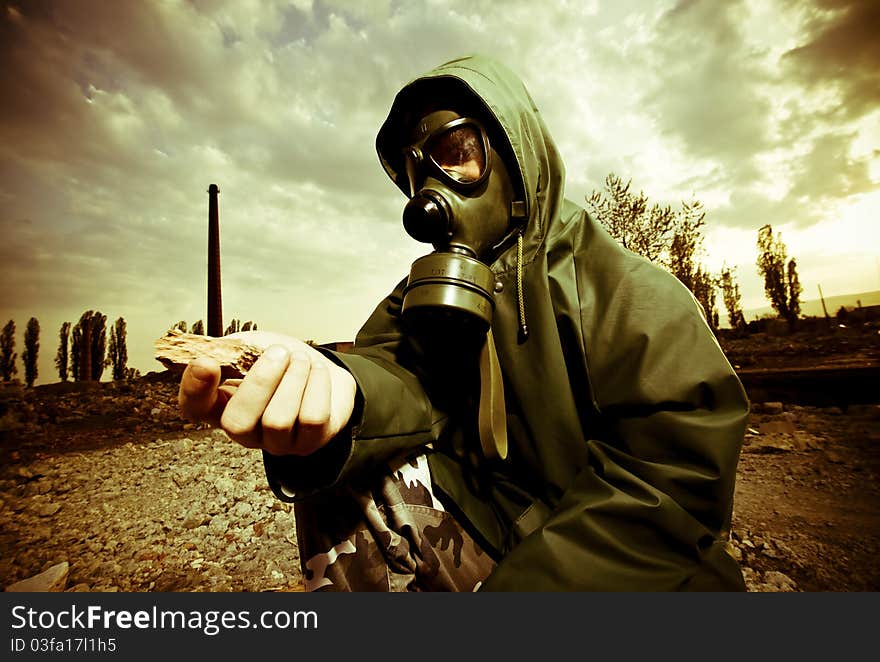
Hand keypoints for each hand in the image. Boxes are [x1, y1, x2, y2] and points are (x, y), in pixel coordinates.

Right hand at [177, 331, 356, 455]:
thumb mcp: (253, 346)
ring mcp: (276, 442)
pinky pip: (312, 419)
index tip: (206, 362)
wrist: (323, 369)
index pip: (194, 408)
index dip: (194, 389)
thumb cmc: (283, 361)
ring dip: (294, 379)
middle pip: (238, 423)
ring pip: (278, 421)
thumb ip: (233, 349)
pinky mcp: (309, 442)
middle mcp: (245, 431)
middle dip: (261, 381)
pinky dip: (317, 386)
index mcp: (222, 403)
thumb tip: (213, 352)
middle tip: (279, 352)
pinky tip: (316, 372)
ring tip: (301, 358)